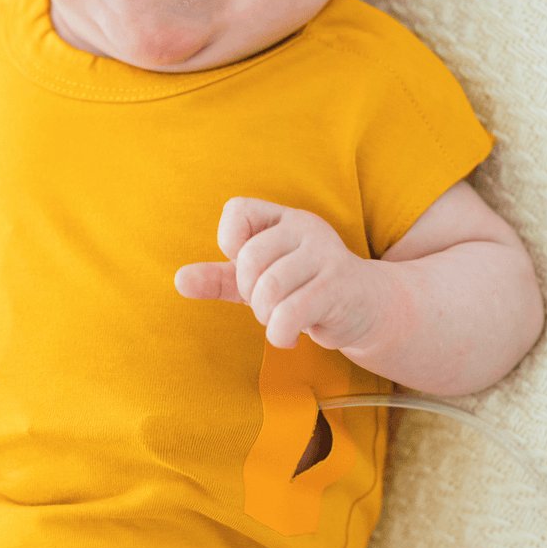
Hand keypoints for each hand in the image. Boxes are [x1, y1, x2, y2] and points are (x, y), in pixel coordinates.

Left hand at [175, 198, 378, 350]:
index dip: (231, 244)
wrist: (367, 309)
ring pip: (270, 288)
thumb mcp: (258, 282)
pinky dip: (280, 334)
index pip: (236, 211)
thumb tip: (179, 281)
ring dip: (266, 315)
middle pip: (250, 258)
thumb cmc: (305, 289)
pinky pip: (291, 312)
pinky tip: (290, 336)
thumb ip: (219, 278)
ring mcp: (326, 254)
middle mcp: (305, 226)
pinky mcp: (339, 286)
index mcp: (282, 217)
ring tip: (280, 320)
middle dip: (249, 292)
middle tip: (267, 305)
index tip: (249, 267)